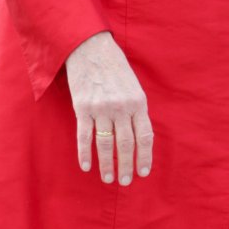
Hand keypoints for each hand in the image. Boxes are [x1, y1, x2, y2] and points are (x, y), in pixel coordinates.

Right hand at [65, 30, 152, 185]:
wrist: (90, 47)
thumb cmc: (114, 66)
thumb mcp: (133, 85)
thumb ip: (136, 108)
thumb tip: (138, 134)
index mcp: (138, 102)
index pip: (145, 136)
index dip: (145, 156)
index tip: (143, 171)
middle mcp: (121, 107)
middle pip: (126, 144)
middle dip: (126, 166)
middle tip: (125, 181)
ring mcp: (102, 108)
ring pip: (106, 144)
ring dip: (107, 164)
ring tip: (108, 178)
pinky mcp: (83, 108)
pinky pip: (84, 136)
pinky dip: (85, 154)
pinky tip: (87, 166)